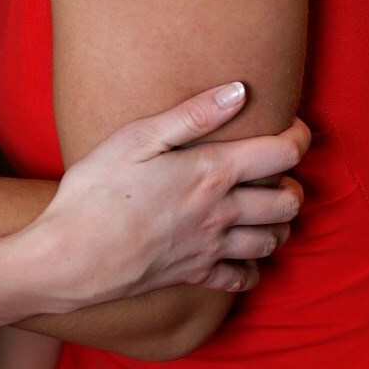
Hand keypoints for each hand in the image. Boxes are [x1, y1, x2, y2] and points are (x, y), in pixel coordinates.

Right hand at [27, 84, 308, 308]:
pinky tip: (241, 253)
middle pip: (289, 202)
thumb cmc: (96, 189)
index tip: (290, 125)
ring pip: (274, 241)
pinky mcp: (195, 275)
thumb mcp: (137, 137)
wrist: (71, 256)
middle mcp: (222, 213)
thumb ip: (192, 115)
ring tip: (263, 207)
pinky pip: (244, 278)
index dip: (297, 136)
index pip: (282, 153)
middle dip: (293, 183)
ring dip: (279, 223)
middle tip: (275, 171)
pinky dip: (254, 267)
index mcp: (212, 172)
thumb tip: (240, 91)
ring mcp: (211, 248)